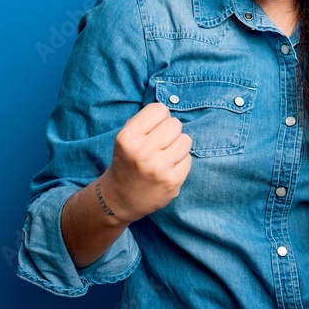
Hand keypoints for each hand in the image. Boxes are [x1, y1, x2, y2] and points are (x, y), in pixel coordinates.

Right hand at [98, 102, 192, 222]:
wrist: (120, 199)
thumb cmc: (126, 162)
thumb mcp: (126, 138)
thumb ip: (146, 122)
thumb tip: (171, 111)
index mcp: (128, 137)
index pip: (160, 109)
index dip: (159, 118)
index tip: (153, 129)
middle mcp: (142, 152)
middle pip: (175, 124)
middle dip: (170, 132)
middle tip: (159, 145)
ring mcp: (159, 168)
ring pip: (186, 140)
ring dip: (178, 146)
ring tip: (164, 156)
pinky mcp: (172, 181)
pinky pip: (189, 158)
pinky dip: (181, 162)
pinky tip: (168, 169)